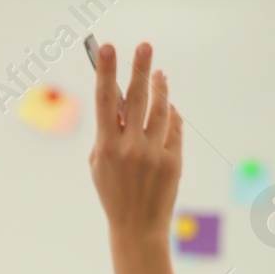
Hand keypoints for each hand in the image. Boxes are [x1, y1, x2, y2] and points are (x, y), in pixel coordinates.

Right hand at [89, 41, 182, 241]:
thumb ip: (107, 133)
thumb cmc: (114, 192)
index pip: (104, 100)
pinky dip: (172, 116)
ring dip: (160, 88)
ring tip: (159, 72)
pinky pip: (174, 128)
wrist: (137, 227)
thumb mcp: (100, 163)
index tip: (107, 47)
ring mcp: (154, 154)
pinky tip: (169, 107)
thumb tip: (121, 102)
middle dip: (140, 68)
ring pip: (161, 109)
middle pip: (136, 98)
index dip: (105, 71)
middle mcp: (130, 147)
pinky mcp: (173, 161)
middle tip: (145, 46)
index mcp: (107, 146)